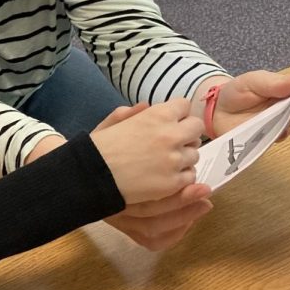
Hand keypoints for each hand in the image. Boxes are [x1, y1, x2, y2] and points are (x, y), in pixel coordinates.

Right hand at [93, 104, 211, 247]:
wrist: (93, 175)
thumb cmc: (100, 146)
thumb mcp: (113, 122)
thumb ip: (134, 112)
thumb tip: (147, 106)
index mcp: (158, 115)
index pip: (185, 106)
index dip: (176, 114)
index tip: (169, 122)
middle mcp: (171, 135)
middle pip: (196, 128)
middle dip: (186, 133)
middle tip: (172, 142)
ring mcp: (174, 160)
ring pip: (194, 154)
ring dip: (183, 156)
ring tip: (164, 162)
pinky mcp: (173, 182)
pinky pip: (189, 176)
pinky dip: (180, 176)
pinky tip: (164, 176)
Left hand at [207, 58, 289, 137]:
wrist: (218, 112)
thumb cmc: (238, 92)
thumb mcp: (252, 81)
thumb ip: (273, 82)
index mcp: (286, 87)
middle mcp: (289, 105)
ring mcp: (281, 121)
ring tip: (289, 112)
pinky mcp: (271, 136)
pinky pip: (281, 136)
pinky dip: (280, 132)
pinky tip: (277, 130)